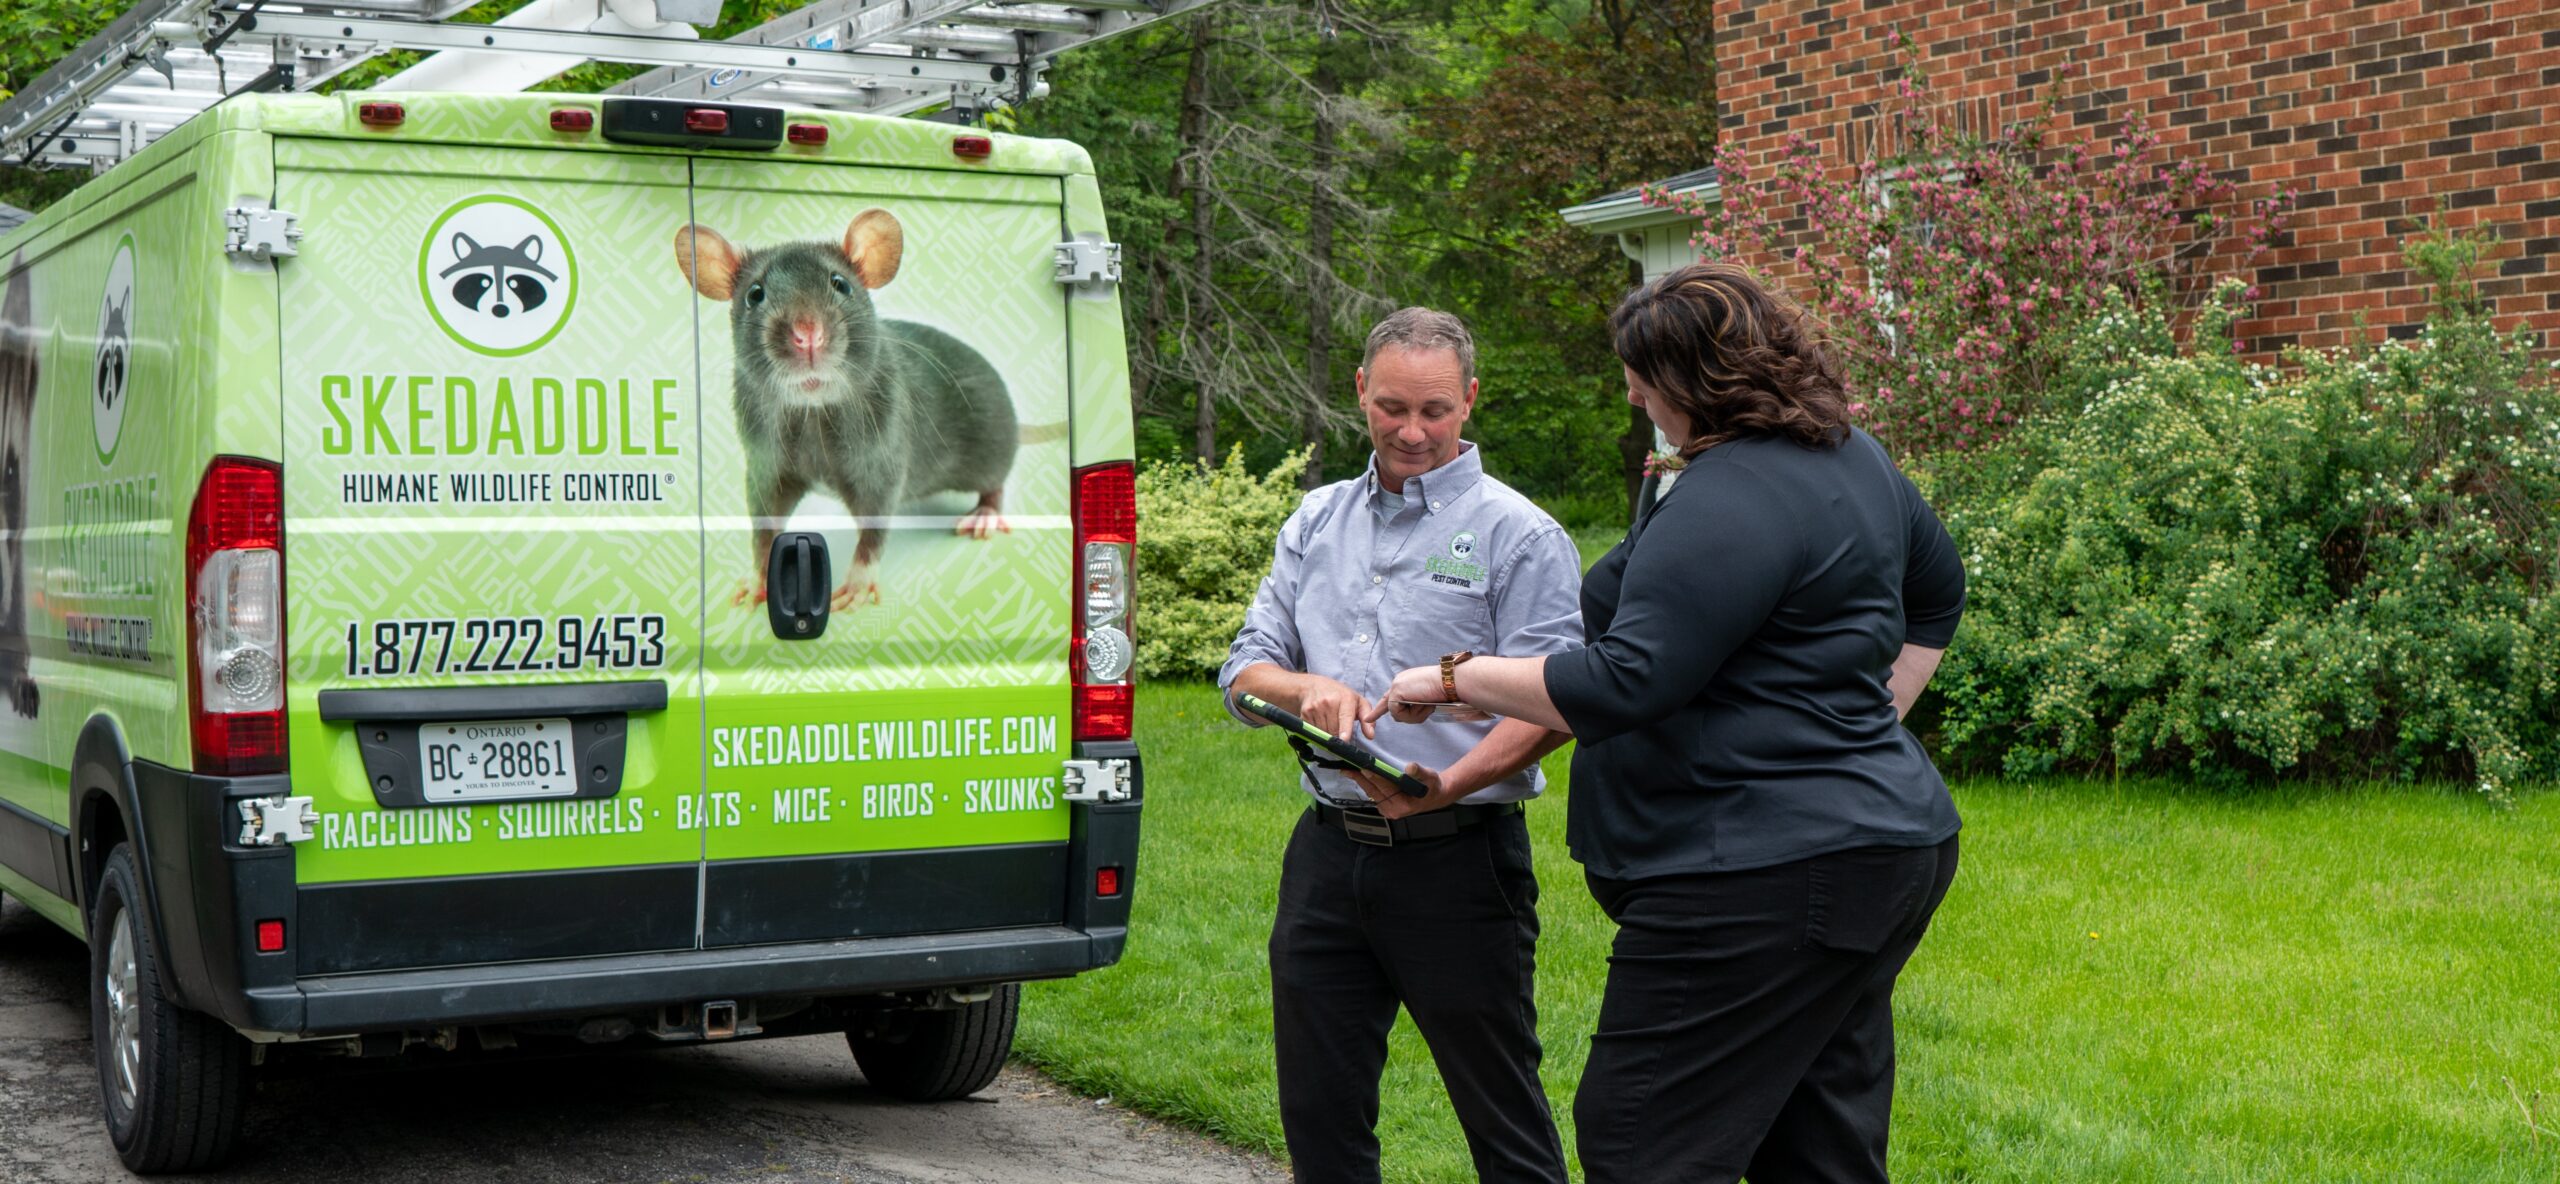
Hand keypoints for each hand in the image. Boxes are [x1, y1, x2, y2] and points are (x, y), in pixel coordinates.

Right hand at [1296, 675, 1374, 740]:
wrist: (1313, 686)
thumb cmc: (1340, 696)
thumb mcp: (1358, 702)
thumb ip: (1367, 719)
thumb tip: (1371, 736)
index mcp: (1345, 698)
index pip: (1345, 717)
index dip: (1344, 729)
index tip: (1344, 739)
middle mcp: (1329, 702)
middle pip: (1334, 730)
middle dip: (1338, 736)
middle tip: (1340, 731)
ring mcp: (1315, 707)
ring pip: (1323, 732)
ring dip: (1328, 734)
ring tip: (1330, 724)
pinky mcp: (1305, 713)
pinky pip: (1313, 731)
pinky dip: (1318, 731)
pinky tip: (1320, 722)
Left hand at [1347, 761, 1468, 820]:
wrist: (1435, 796)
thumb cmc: (1432, 786)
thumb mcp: (1430, 777)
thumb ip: (1419, 772)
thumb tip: (1410, 767)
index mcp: (1404, 805)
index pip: (1386, 788)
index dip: (1375, 777)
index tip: (1364, 768)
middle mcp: (1394, 810)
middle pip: (1374, 791)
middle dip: (1360, 779)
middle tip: (1347, 768)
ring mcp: (1388, 811)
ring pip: (1371, 794)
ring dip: (1360, 781)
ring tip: (1348, 770)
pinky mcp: (1385, 808)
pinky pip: (1373, 795)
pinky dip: (1366, 785)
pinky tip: (1359, 776)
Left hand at [1370, 664, 1449, 724]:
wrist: (1450, 681)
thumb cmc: (1445, 690)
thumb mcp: (1428, 699)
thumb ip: (1415, 706)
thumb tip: (1402, 716)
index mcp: (1406, 682)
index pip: (1390, 698)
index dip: (1380, 710)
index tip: (1369, 718)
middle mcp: (1399, 682)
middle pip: (1395, 711)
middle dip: (1411, 716)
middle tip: (1428, 704)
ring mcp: (1396, 686)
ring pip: (1397, 715)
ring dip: (1414, 715)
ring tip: (1427, 702)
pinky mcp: (1395, 692)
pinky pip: (1398, 714)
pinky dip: (1411, 714)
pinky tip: (1421, 702)